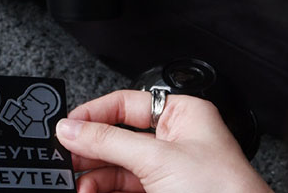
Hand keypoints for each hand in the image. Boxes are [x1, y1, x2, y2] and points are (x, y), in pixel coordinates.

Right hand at [56, 90, 271, 192]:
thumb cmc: (224, 190)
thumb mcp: (157, 159)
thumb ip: (109, 142)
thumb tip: (72, 128)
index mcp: (183, 114)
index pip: (128, 103)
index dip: (95, 113)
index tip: (68, 126)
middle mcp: (175, 139)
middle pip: (119, 136)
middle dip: (90, 147)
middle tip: (63, 155)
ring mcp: (168, 170)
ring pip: (119, 166)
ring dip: (94, 174)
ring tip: (74, 181)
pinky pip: (125, 187)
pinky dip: (103, 189)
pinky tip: (89, 191)